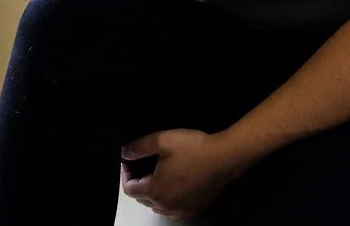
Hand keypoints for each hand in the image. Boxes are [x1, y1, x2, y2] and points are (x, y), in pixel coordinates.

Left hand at [120, 129, 237, 220]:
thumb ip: (139, 147)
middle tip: (140, 166)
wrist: (224, 157)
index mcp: (155, 190)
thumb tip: (125, 152)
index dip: (125, 174)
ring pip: (158, 206)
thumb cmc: (195, 149)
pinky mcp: (195, 208)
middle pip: (142, 198)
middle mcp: (167, 205)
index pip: (129, 189)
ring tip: (156, 175)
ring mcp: (182, 209)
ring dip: (153, 193)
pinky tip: (174, 186)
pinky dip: (169, 200)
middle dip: (138, 182)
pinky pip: (175, 209)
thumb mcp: (162, 140)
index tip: (128, 162)